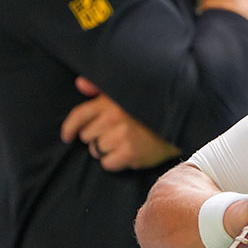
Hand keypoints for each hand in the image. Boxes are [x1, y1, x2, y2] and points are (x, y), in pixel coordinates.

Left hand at [60, 77, 181, 171]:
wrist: (180, 123)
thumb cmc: (150, 108)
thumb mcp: (126, 92)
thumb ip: (101, 88)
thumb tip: (80, 84)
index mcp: (110, 102)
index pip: (78, 116)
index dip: (69, 129)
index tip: (68, 136)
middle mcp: (113, 118)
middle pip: (87, 136)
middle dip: (95, 137)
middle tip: (113, 134)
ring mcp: (121, 136)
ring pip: (96, 151)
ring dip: (105, 150)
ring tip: (123, 143)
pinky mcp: (130, 153)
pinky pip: (108, 164)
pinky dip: (115, 162)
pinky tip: (127, 153)